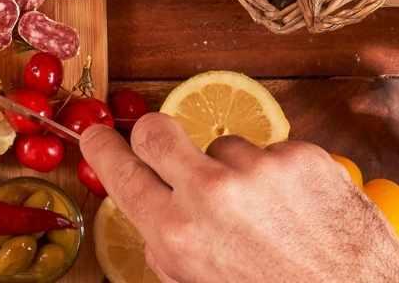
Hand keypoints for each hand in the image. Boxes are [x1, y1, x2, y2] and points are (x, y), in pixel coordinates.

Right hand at [80, 114, 398, 281]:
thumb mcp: (199, 282)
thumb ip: (168, 247)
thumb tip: (151, 211)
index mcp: (177, 233)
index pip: (120, 170)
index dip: (102, 148)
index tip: (97, 135)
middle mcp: (212, 192)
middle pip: (155, 130)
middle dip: (152, 136)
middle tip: (161, 148)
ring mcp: (259, 167)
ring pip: (223, 147)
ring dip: (233, 172)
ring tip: (264, 213)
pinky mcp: (301, 155)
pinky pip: (271, 153)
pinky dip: (278, 176)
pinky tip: (296, 209)